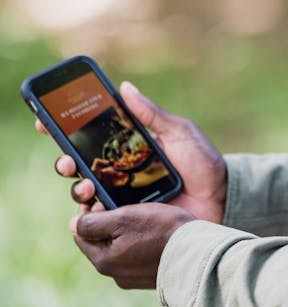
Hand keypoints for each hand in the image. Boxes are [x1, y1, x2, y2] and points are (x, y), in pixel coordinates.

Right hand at [51, 82, 227, 222]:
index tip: (47, 121)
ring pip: (85, 191)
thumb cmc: (203, 162)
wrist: (222, 198)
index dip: (65, 130)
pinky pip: (102, 219)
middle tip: (67, 161)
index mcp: (129, 147)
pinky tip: (96, 209)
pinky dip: (93, 214)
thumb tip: (124, 87)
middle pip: (79, 165)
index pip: (91, 137)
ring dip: (77, 187)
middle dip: (64, 161)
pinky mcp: (129, 219)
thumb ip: (152, 114)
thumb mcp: (179, 132)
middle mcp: (120, 170)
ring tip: (86, 186)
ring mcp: (123, 195)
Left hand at [73, 203, 194, 287]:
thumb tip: (75, 224)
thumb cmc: (161, 230)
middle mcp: (114, 274)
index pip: (81, 233)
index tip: (105, 198)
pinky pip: (135, 255)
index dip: (89, 211)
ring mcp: (133, 277)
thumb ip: (92, 223)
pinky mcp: (149, 276)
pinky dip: (138, 242)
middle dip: (107, 221)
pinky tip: (153, 232)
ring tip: (141, 216)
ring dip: (123, 231)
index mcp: (103, 261)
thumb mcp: (122, 218)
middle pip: (99, 241)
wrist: (198, 252)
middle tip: (125, 205)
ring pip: (117, 247)